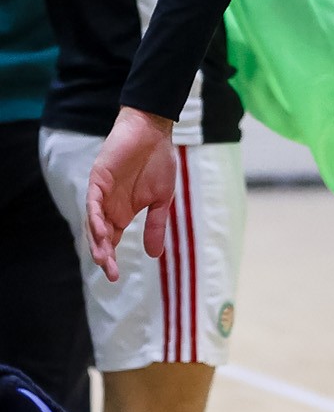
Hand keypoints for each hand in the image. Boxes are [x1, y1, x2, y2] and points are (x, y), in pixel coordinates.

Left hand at [85, 107, 177, 280]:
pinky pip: (93, 203)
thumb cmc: (159, 162)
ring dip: (98, 240)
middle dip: (105, 255)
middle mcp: (109, 206)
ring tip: (105, 258)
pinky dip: (96, 217)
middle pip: (101, 236)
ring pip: (94, 222)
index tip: (116, 277)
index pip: (113, 240)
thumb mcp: (162, 200)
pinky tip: (103, 232)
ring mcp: (102, 193)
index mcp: (123, 212)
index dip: (112, 258)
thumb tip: (155, 255)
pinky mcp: (98, 180)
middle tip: (110, 273)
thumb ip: (156, 225)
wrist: (153, 133)